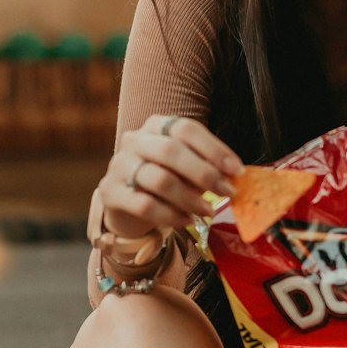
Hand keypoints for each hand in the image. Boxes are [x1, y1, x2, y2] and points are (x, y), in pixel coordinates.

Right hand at [98, 114, 242, 240]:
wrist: (129, 208)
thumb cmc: (166, 183)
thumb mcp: (188, 171)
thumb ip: (207, 168)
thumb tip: (233, 177)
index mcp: (156, 126)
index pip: (186, 128)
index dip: (214, 148)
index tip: (236, 170)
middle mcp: (135, 140)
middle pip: (171, 151)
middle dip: (205, 173)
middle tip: (227, 192)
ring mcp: (119, 165)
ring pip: (159, 179)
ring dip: (190, 198)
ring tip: (208, 211)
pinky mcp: (110, 192)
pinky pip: (144, 205)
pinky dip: (171, 215)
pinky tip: (187, 221)